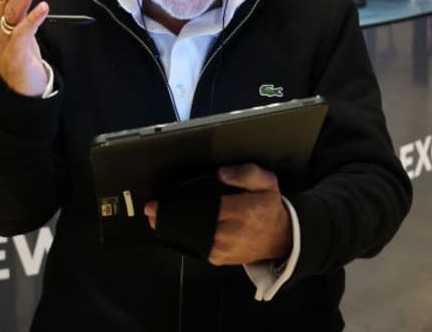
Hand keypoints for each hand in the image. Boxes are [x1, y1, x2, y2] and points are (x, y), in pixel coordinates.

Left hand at [143, 163, 291, 265]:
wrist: (280, 238)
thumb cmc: (269, 208)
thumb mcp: (267, 183)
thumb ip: (246, 174)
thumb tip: (221, 173)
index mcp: (243, 211)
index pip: (208, 207)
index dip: (183, 203)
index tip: (162, 201)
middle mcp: (232, 232)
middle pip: (194, 225)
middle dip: (171, 218)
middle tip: (151, 210)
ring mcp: (224, 249)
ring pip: (192, 238)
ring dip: (174, 229)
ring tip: (158, 219)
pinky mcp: (220, 258)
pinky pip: (197, 247)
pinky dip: (185, 237)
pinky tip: (176, 229)